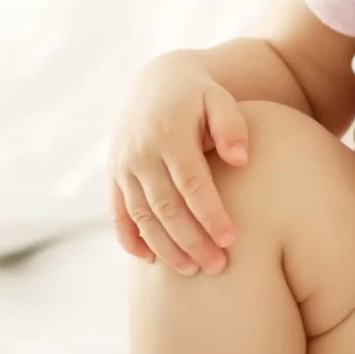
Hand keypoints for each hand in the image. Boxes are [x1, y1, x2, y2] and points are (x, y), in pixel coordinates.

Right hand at [107, 53, 248, 274]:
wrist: (159, 82)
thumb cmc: (200, 97)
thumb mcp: (220, 99)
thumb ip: (231, 126)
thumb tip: (240, 160)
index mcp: (168, 133)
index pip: (191, 182)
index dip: (209, 213)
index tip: (231, 239)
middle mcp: (140, 152)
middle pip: (165, 206)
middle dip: (191, 240)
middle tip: (217, 266)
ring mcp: (123, 166)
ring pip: (141, 216)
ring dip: (165, 247)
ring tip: (192, 271)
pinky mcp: (114, 176)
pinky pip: (118, 213)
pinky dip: (130, 239)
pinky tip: (151, 260)